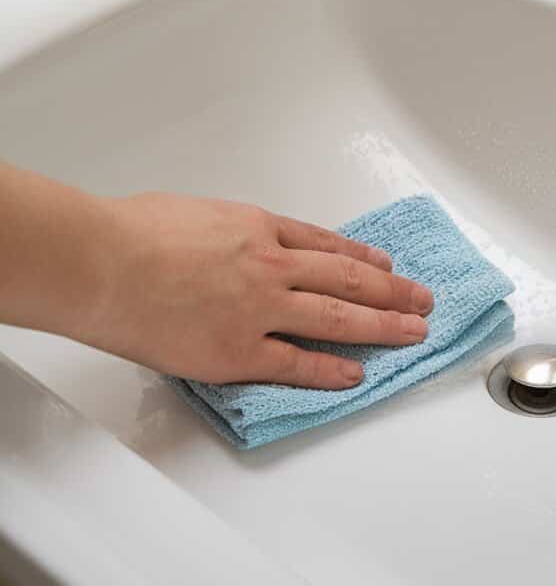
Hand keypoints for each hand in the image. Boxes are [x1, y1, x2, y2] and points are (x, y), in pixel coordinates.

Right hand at [81, 192, 433, 387]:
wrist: (103, 262)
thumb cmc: (132, 231)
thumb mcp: (195, 211)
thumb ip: (224, 232)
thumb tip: (228, 244)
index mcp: (258, 228)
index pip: (326, 245)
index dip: (362, 258)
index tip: (386, 266)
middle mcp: (271, 266)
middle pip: (348, 280)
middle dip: (392, 291)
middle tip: (422, 299)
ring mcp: (260, 310)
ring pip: (338, 319)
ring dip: (383, 326)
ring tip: (413, 332)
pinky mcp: (238, 352)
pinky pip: (296, 364)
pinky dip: (330, 370)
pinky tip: (355, 374)